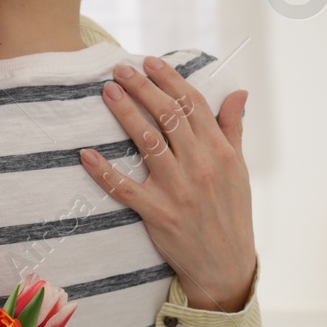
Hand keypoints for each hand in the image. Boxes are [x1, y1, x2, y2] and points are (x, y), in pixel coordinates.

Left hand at [80, 56, 256, 311]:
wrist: (226, 265)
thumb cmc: (232, 213)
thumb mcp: (240, 169)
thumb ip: (233, 129)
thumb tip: (238, 93)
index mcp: (220, 152)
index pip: (193, 105)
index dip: (170, 80)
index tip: (150, 62)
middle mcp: (200, 166)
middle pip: (169, 116)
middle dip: (143, 88)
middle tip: (120, 69)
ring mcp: (178, 189)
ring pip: (147, 142)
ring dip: (125, 114)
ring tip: (108, 92)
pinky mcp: (158, 213)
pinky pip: (125, 189)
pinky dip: (104, 171)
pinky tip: (86, 154)